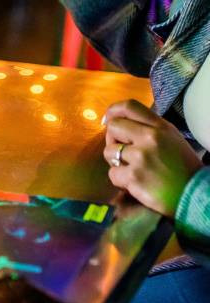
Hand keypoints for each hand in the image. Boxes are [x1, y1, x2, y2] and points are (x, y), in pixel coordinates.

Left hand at [102, 99, 203, 217]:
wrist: (195, 196)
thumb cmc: (182, 168)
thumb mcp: (171, 139)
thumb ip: (148, 128)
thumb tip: (118, 122)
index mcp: (160, 127)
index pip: (129, 106)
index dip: (113, 111)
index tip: (107, 121)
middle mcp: (150, 137)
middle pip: (113, 126)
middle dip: (112, 139)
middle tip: (121, 151)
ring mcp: (141, 157)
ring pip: (109, 151)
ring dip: (115, 161)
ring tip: (130, 168)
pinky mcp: (134, 177)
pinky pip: (112, 173)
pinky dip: (120, 180)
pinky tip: (133, 183)